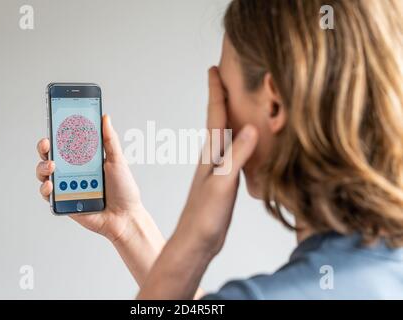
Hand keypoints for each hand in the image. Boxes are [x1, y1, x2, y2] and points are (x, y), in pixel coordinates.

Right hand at [36, 115, 145, 242]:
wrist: (125, 217)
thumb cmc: (124, 190)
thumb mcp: (118, 161)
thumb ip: (109, 140)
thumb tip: (104, 117)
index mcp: (85, 160)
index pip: (67, 143)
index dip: (58, 133)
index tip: (55, 123)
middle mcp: (73, 172)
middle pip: (50, 156)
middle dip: (44, 147)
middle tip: (47, 144)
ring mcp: (67, 187)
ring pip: (44, 173)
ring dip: (43, 166)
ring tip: (52, 165)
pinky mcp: (63, 203)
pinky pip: (47, 194)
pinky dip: (46, 188)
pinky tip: (52, 184)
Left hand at [175, 66, 257, 255]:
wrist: (196, 242)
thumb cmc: (204, 218)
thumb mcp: (221, 185)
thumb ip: (235, 157)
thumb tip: (248, 127)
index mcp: (211, 155)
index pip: (214, 115)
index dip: (216, 90)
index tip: (214, 68)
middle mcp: (213, 158)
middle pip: (217, 119)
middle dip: (221, 96)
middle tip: (225, 77)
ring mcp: (218, 170)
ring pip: (224, 135)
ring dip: (228, 115)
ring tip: (235, 101)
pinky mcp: (224, 181)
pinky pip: (232, 152)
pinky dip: (237, 139)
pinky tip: (242, 141)